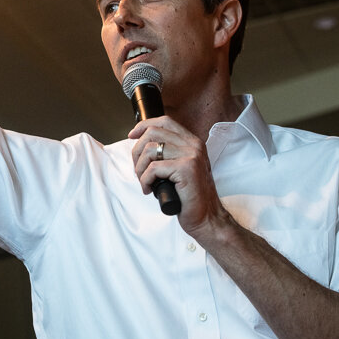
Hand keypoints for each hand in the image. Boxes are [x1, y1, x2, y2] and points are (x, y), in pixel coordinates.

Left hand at [128, 116, 228, 236]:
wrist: (206, 217)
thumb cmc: (190, 196)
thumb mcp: (180, 168)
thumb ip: (168, 153)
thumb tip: (141, 144)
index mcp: (193, 142)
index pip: (164, 121)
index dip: (144, 125)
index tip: (132, 135)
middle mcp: (194, 145)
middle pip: (152, 133)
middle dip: (137, 152)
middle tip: (138, 170)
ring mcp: (191, 155)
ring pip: (149, 151)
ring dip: (140, 169)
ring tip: (145, 182)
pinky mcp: (186, 169)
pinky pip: (153, 168)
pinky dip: (145, 180)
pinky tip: (150, 189)